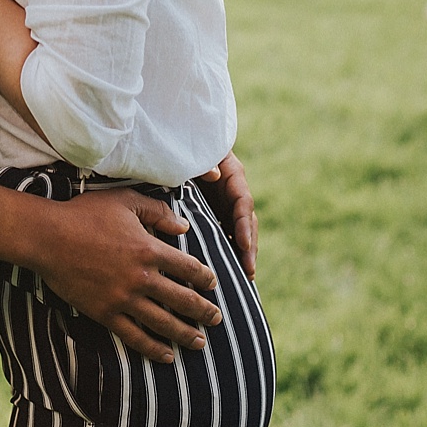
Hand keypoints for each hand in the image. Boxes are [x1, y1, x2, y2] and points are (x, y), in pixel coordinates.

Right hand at [36, 188, 221, 361]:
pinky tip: (166, 356)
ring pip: (163, 322)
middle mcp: (141, 277)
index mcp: (150, 249)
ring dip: (185, 334)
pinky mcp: (105, 313)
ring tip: (200, 342)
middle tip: (217, 319)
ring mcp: (123, 298)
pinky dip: (153, 348)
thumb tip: (184, 225)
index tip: (214, 285)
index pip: (189, 268)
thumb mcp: (127, 201)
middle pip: (182, 299)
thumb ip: (159, 212)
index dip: (205, 278)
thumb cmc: (87, 214)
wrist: (48, 237)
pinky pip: (134, 336)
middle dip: (203, 311)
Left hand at [195, 150, 257, 279]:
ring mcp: (227, 205)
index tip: (244, 245)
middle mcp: (234, 192)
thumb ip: (203, 162)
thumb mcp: (196, 153)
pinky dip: (229, 253)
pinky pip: (226, 235)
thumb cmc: (186, 148)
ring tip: (244, 279)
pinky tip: (229, 273)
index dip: (244, 225)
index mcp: (232, 175)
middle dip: (249, 247)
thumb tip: (214, 174)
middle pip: (247, 222)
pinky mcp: (217, 214)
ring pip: (240, 232)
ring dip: (243, 254)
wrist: (177, 147)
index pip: (243, 203)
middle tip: (248, 271)